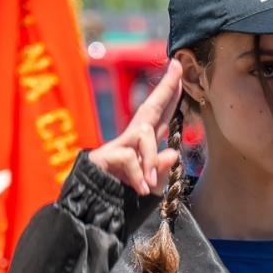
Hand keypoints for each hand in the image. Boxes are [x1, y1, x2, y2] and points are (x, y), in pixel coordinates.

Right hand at [87, 59, 183, 195]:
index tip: (179, 70)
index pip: (161, 116)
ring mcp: (118, 145)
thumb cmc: (123, 195)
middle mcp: (131, 139)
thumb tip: (173, 152)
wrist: (93, 206)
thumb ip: (161, 170)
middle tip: (178, 66)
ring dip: (150, 159)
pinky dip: (138, 175)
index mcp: (143, 144)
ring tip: (151, 184)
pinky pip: (130, 158)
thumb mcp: (150, 185)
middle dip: (165, 88)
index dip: (170, 95)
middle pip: (150, 108)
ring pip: (144, 135)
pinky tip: (139, 189)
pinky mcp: (106, 155)